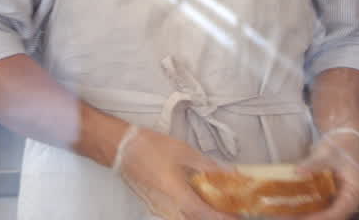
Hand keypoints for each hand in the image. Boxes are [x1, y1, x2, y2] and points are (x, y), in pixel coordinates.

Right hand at [111, 125, 232, 219]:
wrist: (122, 148)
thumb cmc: (150, 147)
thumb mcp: (184, 152)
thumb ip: (207, 165)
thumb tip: (227, 173)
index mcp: (175, 192)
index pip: (202, 212)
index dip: (221, 218)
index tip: (236, 218)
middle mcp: (168, 205)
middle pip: (195, 218)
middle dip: (214, 217)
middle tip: (232, 212)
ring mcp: (161, 206)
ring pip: (187, 216)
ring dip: (203, 213)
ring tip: (219, 205)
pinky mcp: (157, 203)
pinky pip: (179, 212)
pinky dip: (193, 209)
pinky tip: (201, 199)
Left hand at [296, 127, 358, 219]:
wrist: (347, 139)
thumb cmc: (343, 146)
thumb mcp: (329, 153)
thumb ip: (314, 163)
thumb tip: (298, 171)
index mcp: (354, 192)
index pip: (339, 211)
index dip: (322, 217)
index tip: (305, 218)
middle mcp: (348, 200)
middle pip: (330, 216)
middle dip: (309, 218)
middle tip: (288, 216)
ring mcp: (338, 200)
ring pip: (323, 213)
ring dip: (305, 215)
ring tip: (285, 214)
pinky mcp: (329, 197)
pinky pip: (318, 207)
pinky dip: (305, 208)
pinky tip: (289, 207)